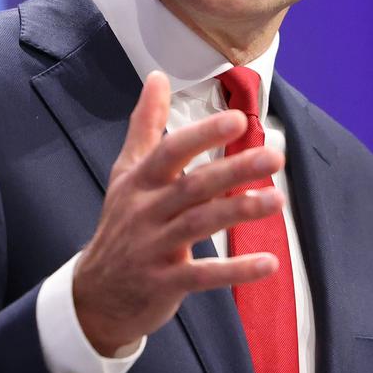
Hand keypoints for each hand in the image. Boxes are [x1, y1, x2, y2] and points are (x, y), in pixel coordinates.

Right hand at [73, 70, 284, 355]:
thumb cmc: (120, 224)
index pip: (171, 151)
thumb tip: (157, 76)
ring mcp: (154, 248)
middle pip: (193, 186)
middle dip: (234, 169)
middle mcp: (145, 210)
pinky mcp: (165, 283)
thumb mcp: (126, 172)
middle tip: (274, 156)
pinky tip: (268, 263)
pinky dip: (235, 271)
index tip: (238, 120)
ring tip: (276, 200)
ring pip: (199, 224)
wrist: (95, 295)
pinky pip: (203, 275)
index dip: (203, 135)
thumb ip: (146, 124)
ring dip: (239, 211)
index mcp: (140, 180)